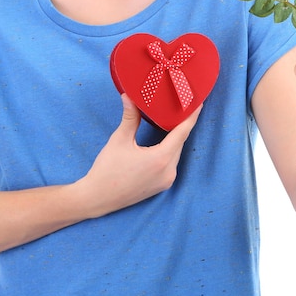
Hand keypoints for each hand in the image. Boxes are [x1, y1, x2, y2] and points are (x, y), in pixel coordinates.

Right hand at [79, 94, 201, 217]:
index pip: (182, 132)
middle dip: (182, 124)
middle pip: (180, 142)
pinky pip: (171, 163)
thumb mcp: (119, 140)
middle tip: (183, 106)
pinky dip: (170, 150)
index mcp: (160, 159)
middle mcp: (168, 171)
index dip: (191, 116)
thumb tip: (129, 97)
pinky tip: (165, 140)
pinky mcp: (162, 185)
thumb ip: (130, 118)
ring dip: (176, 138)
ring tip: (174, 120)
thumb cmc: (107, 170)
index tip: (198, 103)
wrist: (97, 198)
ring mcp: (166, 180)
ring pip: (176, 153)